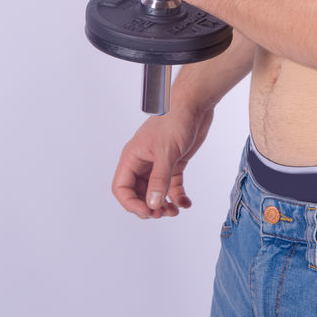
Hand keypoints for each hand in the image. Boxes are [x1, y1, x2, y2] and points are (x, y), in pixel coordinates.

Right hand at [112, 99, 214, 219]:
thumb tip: (152, 204)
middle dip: (148, 206)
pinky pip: (172, 185)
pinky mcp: (174, 163)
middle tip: (162, 213)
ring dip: (163, 204)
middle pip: (138, 193)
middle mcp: (143, 162)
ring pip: (155, 192)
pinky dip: (178, 196)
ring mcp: (158, 163)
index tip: (147, 212)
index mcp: (132, 157)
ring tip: (174, 211)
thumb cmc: (175, 119)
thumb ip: (159, 179)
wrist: (194, 103)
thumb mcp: (166, 152)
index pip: (121, 187)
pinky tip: (186, 203)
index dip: (131, 203)